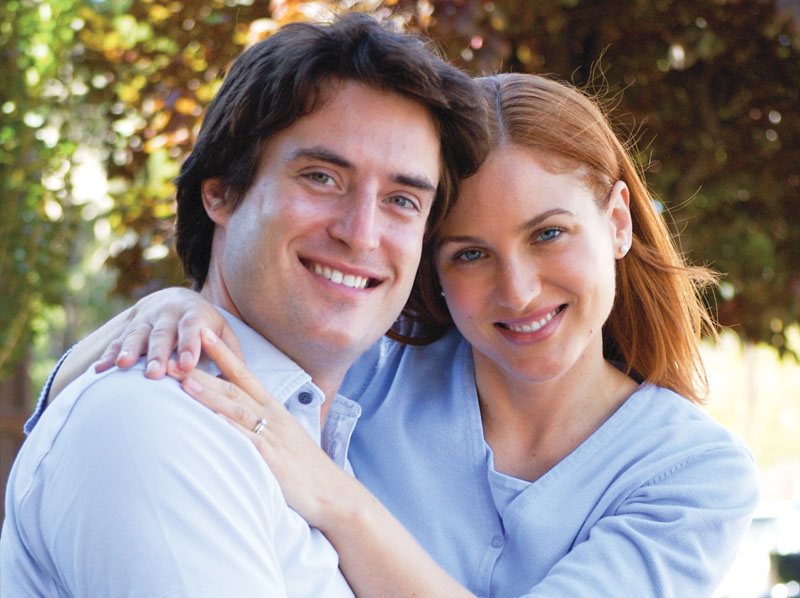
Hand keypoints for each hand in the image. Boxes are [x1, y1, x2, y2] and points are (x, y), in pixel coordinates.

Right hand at [94, 288, 242, 377]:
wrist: (174, 299)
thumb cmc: (206, 326)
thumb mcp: (223, 332)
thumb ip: (231, 352)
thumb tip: (244, 379)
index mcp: (194, 315)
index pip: (192, 329)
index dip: (189, 346)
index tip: (187, 365)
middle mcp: (168, 315)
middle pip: (162, 334)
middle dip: (158, 353)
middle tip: (155, 373)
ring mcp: (146, 320)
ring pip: (136, 335)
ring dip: (129, 350)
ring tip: (124, 366)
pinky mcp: (129, 327)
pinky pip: (116, 341)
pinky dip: (108, 355)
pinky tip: (100, 369)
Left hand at [177, 328, 356, 528]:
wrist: (331, 493)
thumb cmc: (304, 467)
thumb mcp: (282, 435)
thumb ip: (259, 421)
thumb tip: (230, 413)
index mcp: (274, 409)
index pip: (244, 373)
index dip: (224, 351)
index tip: (204, 330)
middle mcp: (272, 417)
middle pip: (234, 387)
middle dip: (205, 369)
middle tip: (178, 353)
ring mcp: (272, 437)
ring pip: (238, 410)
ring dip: (211, 395)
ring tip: (186, 381)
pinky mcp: (272, 461)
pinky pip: (249, 441)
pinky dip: (231, 430)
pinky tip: (213, 421)